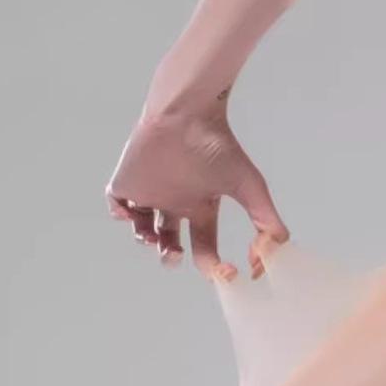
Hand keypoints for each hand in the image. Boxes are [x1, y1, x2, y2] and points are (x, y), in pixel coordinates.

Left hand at [105, 94, 288, 281]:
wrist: (187, 113)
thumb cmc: (218, 145)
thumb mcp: (250, 187)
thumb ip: (268, 221)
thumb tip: (268, 256)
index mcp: (202, 206)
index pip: (204, 246)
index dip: (212, 265)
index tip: (222, 271)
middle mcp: (177, 202)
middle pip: (171, 243)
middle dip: (172, 258)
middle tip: (177, 255)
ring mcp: (151, 192)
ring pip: (143, 229)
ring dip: (148, 242)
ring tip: (156, 239)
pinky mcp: (128, 180)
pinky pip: (116, 204)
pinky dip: (119, 215)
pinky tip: (131, 215)